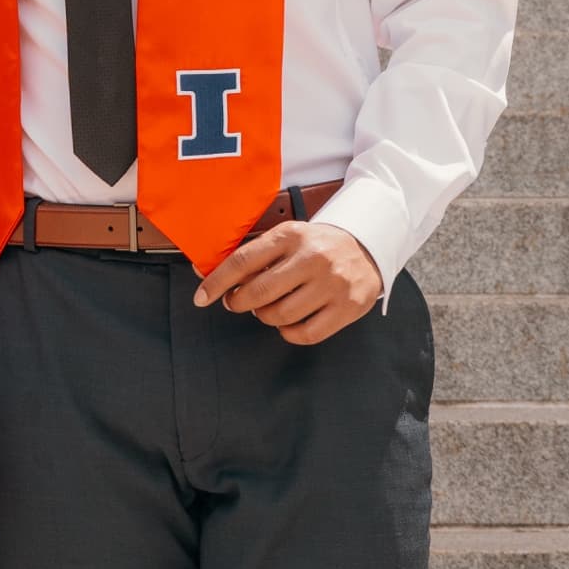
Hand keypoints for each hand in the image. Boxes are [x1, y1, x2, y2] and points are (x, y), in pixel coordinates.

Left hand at [194, 218, 384, 346]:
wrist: (367, 244)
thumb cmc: (316, 245)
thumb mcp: (287, 238)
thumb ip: (251, 255)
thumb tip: (203, 274)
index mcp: (291, 235)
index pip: (243, 261)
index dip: (216, 283)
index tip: (201, 298)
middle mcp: (312, 257)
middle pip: (259, 292)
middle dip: (239, 302)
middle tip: (238, 302)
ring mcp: (332, 283)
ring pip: (280, 315)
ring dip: (266, 316)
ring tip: (269, 308)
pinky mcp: (347, 306)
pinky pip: (305, 333)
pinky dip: (289, 333)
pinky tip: (289, 322)